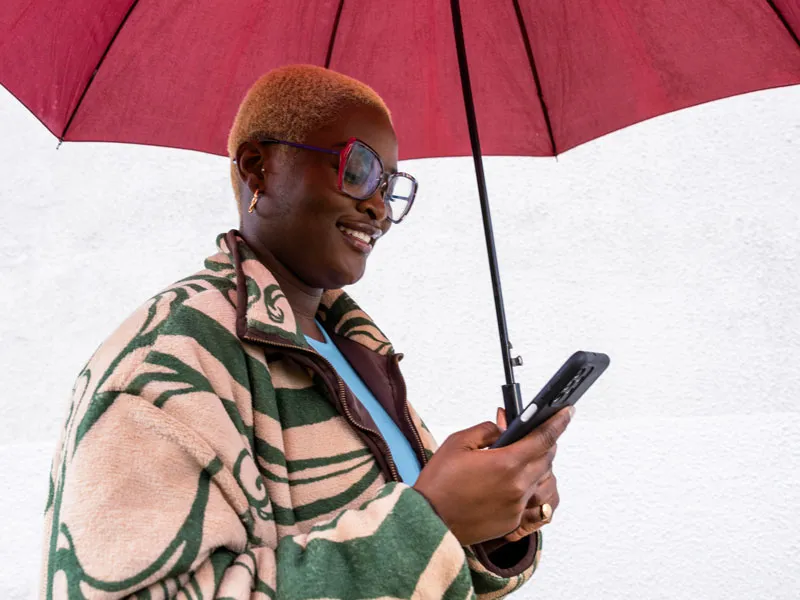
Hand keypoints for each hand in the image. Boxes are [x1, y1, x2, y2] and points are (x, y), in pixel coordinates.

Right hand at [413, 406, 572, 545]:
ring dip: (537, 465)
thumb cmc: (439, 483)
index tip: (567, 412)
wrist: (429, 520)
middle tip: (535, 432)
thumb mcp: (458, 443)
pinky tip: (509, 480)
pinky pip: (530, 499)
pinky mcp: (513, 521)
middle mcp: (517, 486)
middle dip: (545, 443)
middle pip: (546, 459)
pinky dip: (525, 485)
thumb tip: (504, 429)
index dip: (558, 423)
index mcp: (506, 463)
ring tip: (520, 457)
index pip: (543, 438)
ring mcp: (517, 506)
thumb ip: (487, 430)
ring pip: (541, 479)